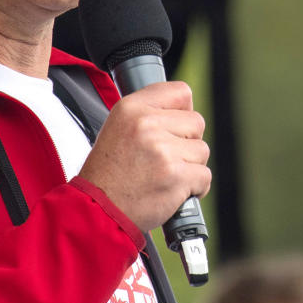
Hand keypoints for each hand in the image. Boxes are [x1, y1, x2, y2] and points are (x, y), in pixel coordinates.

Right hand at [79, 81, 211, 231]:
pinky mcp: (176, 176)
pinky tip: (172, 191)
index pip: (180, 92)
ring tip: (163, 176)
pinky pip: (204, 176)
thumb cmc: (108, 174)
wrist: (98, 210)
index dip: (182, 112)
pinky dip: (194, 188)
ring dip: (190, 167)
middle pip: (196, 122)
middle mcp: (147, 124)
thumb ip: (149, 113)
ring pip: (202, 150)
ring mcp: (163, 150)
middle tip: (163, 159)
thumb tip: (184, 109)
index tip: (175, 127)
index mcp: (131, 108)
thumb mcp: (118, 128)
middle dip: (187, 142)